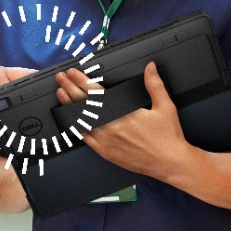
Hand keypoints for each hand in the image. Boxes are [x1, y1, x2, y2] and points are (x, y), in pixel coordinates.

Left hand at [69, 62, 192, 179]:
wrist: (170, 163)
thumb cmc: (168, 137)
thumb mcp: (165, 106)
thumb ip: (154, 84)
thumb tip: (150, 67)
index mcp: (123, 113)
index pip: (96, 92)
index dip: (81, 80)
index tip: (73, 73)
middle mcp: (112, 126)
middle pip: (84, 104)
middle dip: (70, 88)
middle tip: (61, 78)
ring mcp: (106, 140)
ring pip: (81, 120)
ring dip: (69, 105)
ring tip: (60, 94)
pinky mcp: (104, 152)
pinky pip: (84, 138)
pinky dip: (75, 127)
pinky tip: (68, 119)